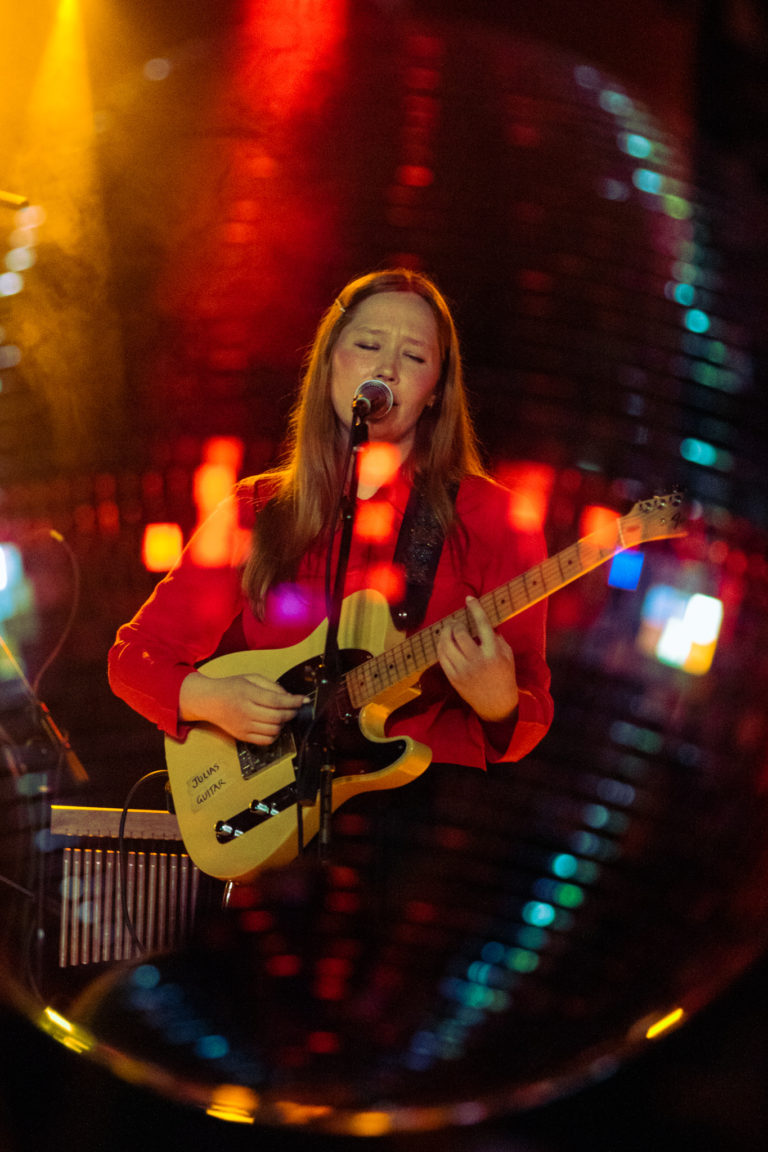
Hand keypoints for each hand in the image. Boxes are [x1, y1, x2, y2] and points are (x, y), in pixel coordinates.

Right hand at [179, 671, 306, 743]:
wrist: (209, 701)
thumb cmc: (231, 687)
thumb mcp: (251, 678)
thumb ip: (271, 685)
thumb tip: (289, 696)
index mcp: (248, 694)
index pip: (277, 700)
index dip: (294, 701)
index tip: (304, 700)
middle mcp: (246, 711)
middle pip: (277, 717)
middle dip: (292, 712)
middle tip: (296, 708)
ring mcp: (244, 726)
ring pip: (274, 730)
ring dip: (284, 723)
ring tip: (282, 715)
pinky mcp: (243, 736)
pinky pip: (266, 740)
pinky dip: (275, 734)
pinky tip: (273, 726)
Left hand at [437, 596, 518, 722]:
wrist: (497, 705)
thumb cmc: (505, 677)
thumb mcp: (507, 655)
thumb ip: (497, 638)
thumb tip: (483, 622)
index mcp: (493, 653)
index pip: (482, 625)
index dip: (475, 609)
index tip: (469, 599)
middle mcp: (477, 660)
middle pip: (459, 634)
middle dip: (456, 624)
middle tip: (457, 622)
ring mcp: (463, 670)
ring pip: (446, 645)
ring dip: (445, 633)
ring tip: (449, 630)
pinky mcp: (453, 678)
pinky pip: (441, 657)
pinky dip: (441, 646)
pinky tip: (444, 642)